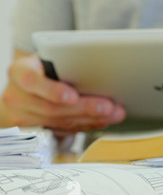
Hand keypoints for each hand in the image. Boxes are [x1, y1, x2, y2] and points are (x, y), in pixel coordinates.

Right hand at [0, 54, 125, 136]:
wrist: (22, 91)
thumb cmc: (41, 71)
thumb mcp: (46, 62)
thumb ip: (64, 66)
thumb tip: (99, 72)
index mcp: (19, 73)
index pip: (31, 81)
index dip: (53, 91)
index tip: (72, 96)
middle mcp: (16, 97)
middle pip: (52, 108)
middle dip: (85, 108)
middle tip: (108, 107)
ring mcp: (23, 118)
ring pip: (60, 123)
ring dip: (91, 120)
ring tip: (113, 113)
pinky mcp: (35, 132)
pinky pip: (64, 132)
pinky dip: (86, 126)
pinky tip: (102, 121)